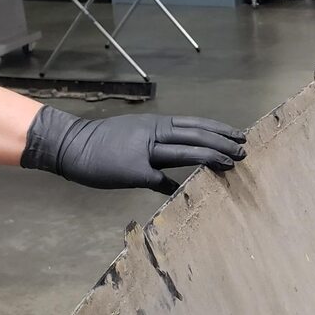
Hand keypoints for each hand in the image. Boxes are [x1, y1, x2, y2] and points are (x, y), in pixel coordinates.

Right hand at [21, 106, 245, 194]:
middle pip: (196, 135)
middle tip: (243, 149)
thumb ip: (157, 145)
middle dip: (222, 142)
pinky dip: (178, 185)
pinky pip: (162, 181)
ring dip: (212, 156)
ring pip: (186, 152)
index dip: (219, 128)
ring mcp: (145, 151)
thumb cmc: (102, 142)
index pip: (195, 124)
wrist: (71, 145)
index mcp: (155, 124)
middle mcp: (154, 133)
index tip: (238, 134)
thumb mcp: (133, 134)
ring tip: (231, 162)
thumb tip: (173, 163)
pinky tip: (194, 190)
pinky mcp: (135, 171)